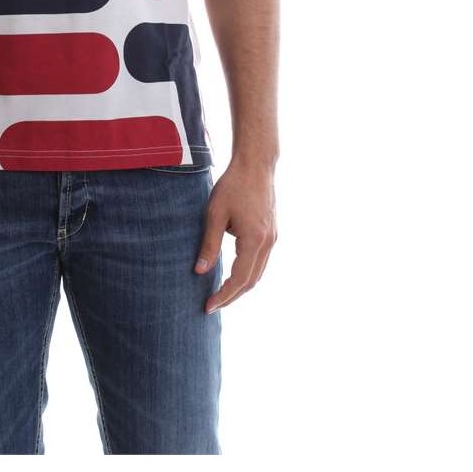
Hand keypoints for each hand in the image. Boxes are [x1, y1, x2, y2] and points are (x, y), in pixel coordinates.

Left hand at [195, 160, 276, 312]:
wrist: (256, 165)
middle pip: (251, 282)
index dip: (224, 296)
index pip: (239, 279)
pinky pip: (261, 262)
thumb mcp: (215, 214)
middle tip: (211, 305)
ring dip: (240, 287)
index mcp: (254, 240)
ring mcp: (273, 238)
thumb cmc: (232, 186)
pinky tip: (233, 275)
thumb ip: (209, 244)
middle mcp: (268, 243)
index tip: (208, 306)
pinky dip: (248, 274)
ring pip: (258, 273)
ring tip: (220, 294)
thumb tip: (199, 271)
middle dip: (232, 296)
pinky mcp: (272, 233)